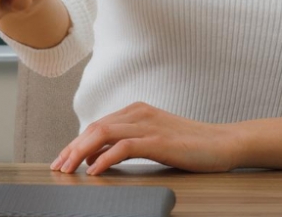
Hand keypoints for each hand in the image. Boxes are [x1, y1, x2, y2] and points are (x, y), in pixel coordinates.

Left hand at [50, 102, 238, 175]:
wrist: (223, 143)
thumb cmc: (191, 145)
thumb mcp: (155, 140)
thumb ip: (129, 143)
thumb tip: (98, 157)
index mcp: (137, 111)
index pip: (98, 125)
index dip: (76, 143)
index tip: (63, 160)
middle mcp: (139, 113)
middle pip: (95, 128)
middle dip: (72, 148)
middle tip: (58, 167)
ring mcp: (148, 125)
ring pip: (103, 134)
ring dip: (81, 152)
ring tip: (69, 170)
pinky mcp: (158, 140)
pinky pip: (123, 147)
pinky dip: (105, 158)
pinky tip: (94, 170)